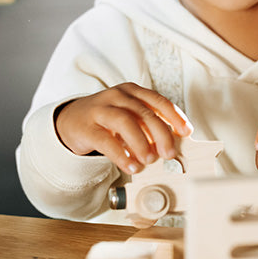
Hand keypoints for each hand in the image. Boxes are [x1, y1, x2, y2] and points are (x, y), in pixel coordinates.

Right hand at [55, 82, 191, 174]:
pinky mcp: (86, 127)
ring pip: (125, 122)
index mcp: (133, 92)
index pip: (159, 101)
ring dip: (141, 143)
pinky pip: (105, 140)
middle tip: (169, 153)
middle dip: (161, 134)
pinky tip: (130, 165)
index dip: (175, 117)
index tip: (186, 132)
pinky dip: (121, 155)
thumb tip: (171, 144)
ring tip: (149, 160)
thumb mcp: (131, 117)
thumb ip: (149, 127)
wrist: (71, 120)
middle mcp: (117, 96)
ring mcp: (100, 109)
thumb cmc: (108, 120)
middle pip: (144, 113)